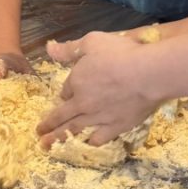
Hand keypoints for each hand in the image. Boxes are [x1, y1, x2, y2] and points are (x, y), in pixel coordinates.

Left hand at [38, 31, 161, 145]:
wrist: (148, 74)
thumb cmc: (121, 54)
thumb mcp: (92, 42)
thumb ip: (70, 49)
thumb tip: (48, 48)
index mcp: (76, 82)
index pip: (65, 90)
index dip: (66, 91)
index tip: (66, 94)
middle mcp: (83, 103)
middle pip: (62, 116)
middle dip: (49, 125)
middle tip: (39, 134)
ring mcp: (99, 117)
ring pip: (75, 130)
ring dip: (59, 138)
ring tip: (48, 145)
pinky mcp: (117, 127)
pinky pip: (99, 138)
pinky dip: (91, 142)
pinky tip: (87, 144)